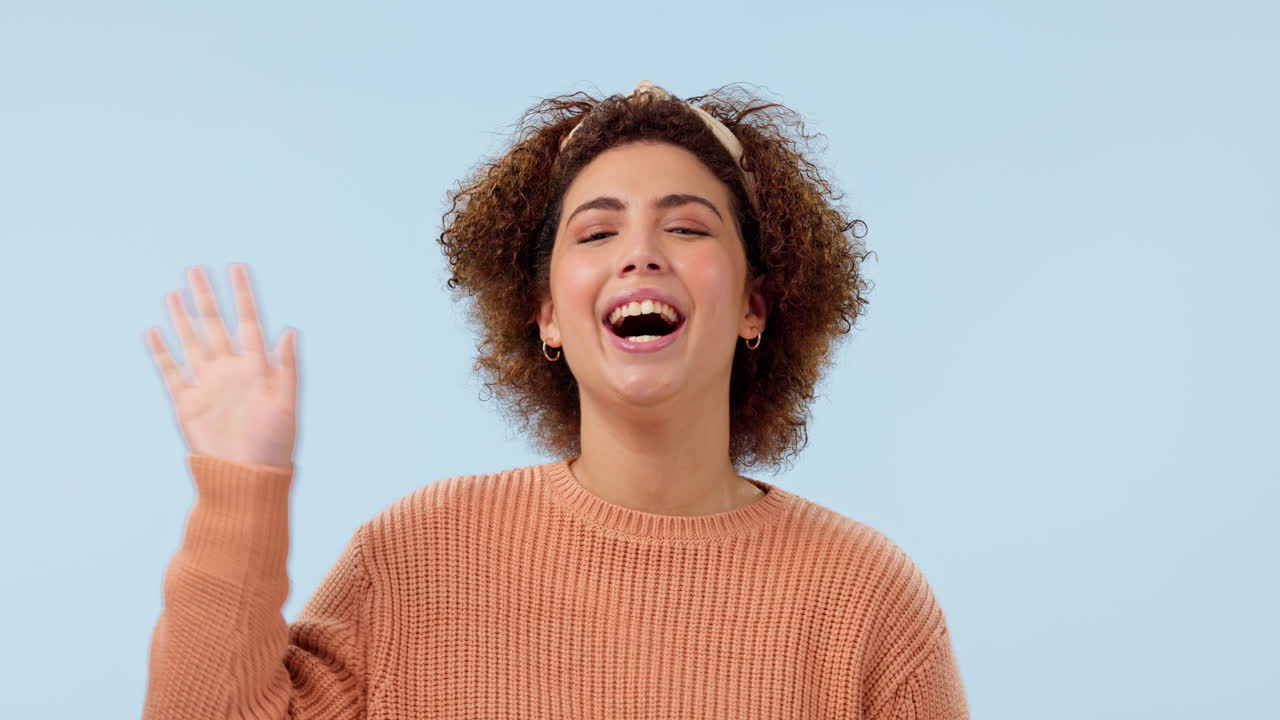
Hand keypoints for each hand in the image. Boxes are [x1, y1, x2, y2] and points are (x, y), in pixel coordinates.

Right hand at [146, 263, 298, 469]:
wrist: (246, 478)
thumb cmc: (274, 445)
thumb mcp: (286, 404)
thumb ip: (287, 368)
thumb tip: (291, 330)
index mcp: (257, 368)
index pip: (249, 322)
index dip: (243, 295)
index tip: (236, 267)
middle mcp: (230, 371)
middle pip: (215, 325)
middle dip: (206, 298)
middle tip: (195, 268)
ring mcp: (207, 385)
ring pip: (191, 342)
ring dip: (183, 318)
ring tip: (174, 292)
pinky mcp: (186, 404)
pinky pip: (171, 373)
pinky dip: (162, 353)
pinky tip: (154, 331)